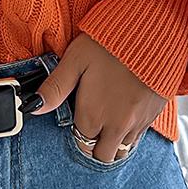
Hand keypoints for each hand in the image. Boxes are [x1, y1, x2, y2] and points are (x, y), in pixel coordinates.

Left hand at [30, 32, 168, 162]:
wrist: (153, 32)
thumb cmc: (110, 43)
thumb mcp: (75, 60)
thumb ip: (55, 87)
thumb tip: (33, 107)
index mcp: (93, 114)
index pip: (80, 142)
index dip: (77, 133)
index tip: (77, 119)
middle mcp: (116, 125)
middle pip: (102, 156)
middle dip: (94, 146)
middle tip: (91, 126)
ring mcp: (138, 123)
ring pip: (122, 151)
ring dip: (113, 143)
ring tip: (107, 122)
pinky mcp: (154, 116)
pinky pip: (139, 139)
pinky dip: (130, 134)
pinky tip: (124, 115)